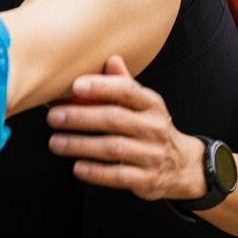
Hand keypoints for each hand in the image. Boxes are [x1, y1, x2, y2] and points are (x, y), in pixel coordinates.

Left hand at [46, 55, 206, 200]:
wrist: (183, 165)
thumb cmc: (151, 127)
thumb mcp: (144, 104)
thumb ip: (124, 84)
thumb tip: (110, 59)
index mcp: (152, 104)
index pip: (127, 91)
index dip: (101, 87)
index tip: (75, 85)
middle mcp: (154, 127)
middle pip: (114, 119)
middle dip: (80, 117)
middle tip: (53, 116)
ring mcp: (152, 155)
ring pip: (113, 148)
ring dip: (80, 145)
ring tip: (55, 142)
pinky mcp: (147, 179)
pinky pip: (118, 175)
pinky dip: (95, 172)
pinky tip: (77, 166)